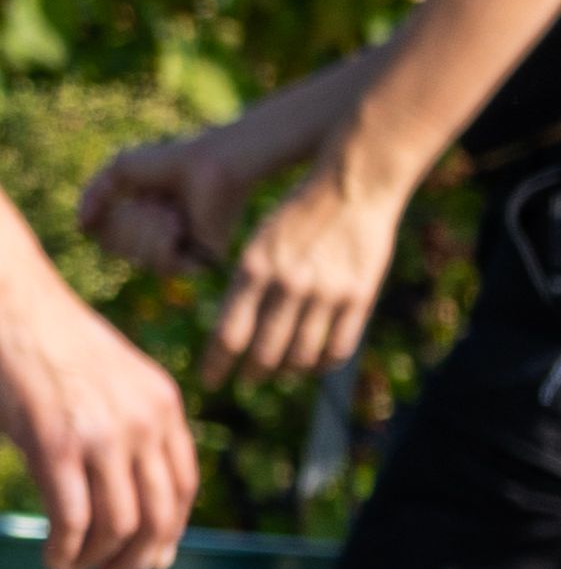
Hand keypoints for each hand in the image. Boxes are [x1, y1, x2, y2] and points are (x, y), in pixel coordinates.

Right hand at [0, 265, 195, 568]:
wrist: (4, 299)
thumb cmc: (44, 335)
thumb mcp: (110, 375)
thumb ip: (127, 420)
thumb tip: (123, 481)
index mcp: (163, 405)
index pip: (184, 487)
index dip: (169, 531)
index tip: (151, 557)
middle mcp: (143, 423)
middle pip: (158, 515)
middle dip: (137, 559)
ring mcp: (101, 435)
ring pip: (118, 525)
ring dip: (98, 561)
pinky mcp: (53, 445)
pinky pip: (71, 518)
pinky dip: (65, 550)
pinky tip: (52, 557)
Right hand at [78, 127, 258, 272]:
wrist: (209, 162)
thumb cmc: (171, 160)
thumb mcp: (120, 171)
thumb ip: (95, 196)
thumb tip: (82, 226)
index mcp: (141, 220)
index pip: (106, 239)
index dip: (106, 221)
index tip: (119, 202)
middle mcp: (159, 238)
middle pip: (118, 251)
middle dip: (129, 223)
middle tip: (155, 202)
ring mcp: (180, 251)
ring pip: (139, 260)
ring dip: (148, 229)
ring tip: (171, 210)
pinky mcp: (201, 260)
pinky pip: (163, 267)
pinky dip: (163, 242)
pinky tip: (178, 224)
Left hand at [211, 166, 404, 384]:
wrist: (352, 187)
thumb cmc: (296, 217)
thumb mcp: (258, 245)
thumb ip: (247, 287)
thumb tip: (234, 334)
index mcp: (253, 269)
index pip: (228, 334)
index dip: (216, 366)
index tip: (209, 381)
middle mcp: (287, 284)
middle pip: (263, 354)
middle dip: (251, 374)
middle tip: (246, 380)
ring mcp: (326, 292)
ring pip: (300, 357)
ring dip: (286, 373)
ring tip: (278, 373)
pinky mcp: (359, 297)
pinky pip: (337, 349)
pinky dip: (321, 365)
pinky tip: (312, 365)